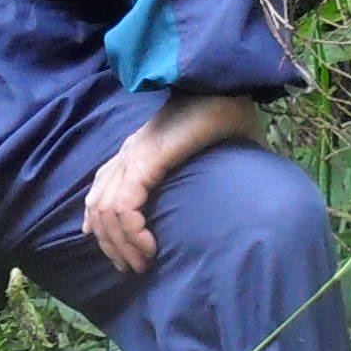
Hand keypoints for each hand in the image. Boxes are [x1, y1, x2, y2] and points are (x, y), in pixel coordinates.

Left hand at [81, 94, 261, 274]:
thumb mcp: (217, 147)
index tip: (121, 250)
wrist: (224, 81)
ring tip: (142, 264)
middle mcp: (129, 153)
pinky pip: (122, 206)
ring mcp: (133, 155)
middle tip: (132, 268)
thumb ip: (217, 168)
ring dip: (120, 245)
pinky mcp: (143, 160)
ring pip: (105, 212)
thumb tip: (253, 186)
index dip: (102, 223)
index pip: (101, 189)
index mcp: (140, 149)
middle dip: (111, 244)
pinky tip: (149, 248)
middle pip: (97, 207)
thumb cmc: (227, 108)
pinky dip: (131, 233)